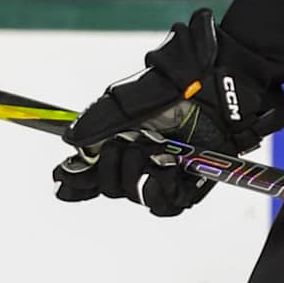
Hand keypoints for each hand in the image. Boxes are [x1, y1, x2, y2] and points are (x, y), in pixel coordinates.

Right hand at [53, 8, 283, 217]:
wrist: (222, 78)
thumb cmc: (181, 78)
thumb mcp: (131, 95)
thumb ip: (100, 118)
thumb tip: (70, 139)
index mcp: (124, 135)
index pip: (93, 166)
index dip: (75, 178)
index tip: (61, 179)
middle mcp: (143, 154)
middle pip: (110, 185)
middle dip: (106, 171)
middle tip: (116, 148)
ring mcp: (166, 168)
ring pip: (135, 196)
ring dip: (130, 179)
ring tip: (141, 155)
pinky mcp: (192, 179)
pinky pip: (168, 205)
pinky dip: (157, 195)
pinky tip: (157, 178)